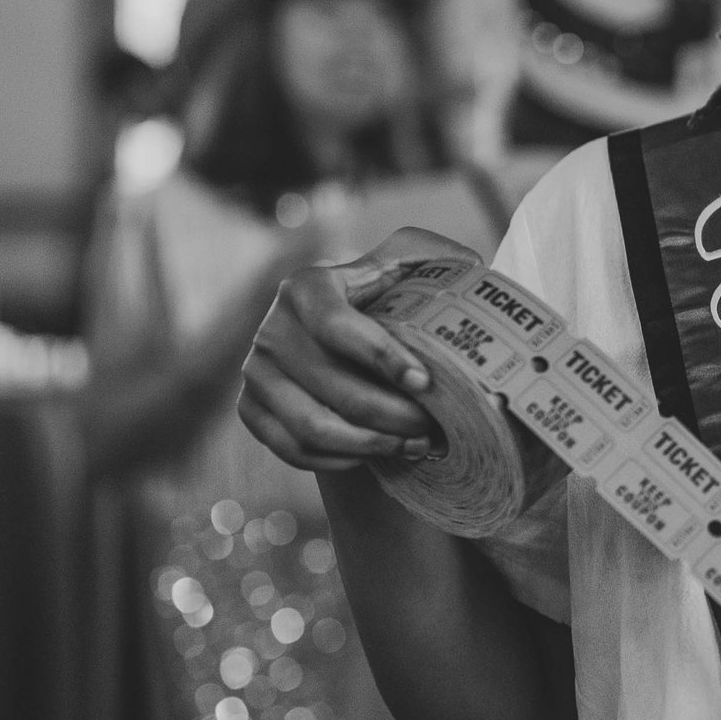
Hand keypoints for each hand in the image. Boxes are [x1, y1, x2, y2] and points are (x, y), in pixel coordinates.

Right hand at [238, 227, 475, 472]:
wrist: (343, 332)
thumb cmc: (390, 298)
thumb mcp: (412, 265)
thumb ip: (437, 259)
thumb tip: (471, 269)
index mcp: (307, 287)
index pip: (338, 325)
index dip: (382, 357)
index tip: (424, 382)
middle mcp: (272, 328)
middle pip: (333, 385)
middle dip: (392, 413)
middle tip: (434, 424)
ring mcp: (256, 371)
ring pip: (313, 425)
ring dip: (371, 444)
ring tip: (415, 444)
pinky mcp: (250, 408)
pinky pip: (293, 449)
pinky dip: (341, 460)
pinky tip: (377, 454)